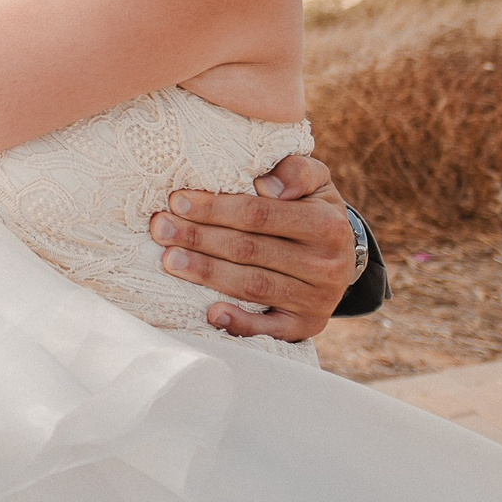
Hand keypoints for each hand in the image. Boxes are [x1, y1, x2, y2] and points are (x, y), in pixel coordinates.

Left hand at [146, 154, 358, 341]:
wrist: (341, 256)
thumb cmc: (312, 208)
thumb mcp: (314, 181)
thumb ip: (296, 171)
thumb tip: (267, 184)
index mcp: (327, 224)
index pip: (260, 215)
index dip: (216, 208)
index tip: (178, 201)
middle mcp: (326, 265)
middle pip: (250, 250)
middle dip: (199, 238)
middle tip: (161, 228)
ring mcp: (317, 300)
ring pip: (253, 285)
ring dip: (207, 273)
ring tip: (170, 259)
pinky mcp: (307, 326)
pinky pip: (271, 329)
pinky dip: (241, 323)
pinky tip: (211, 313)